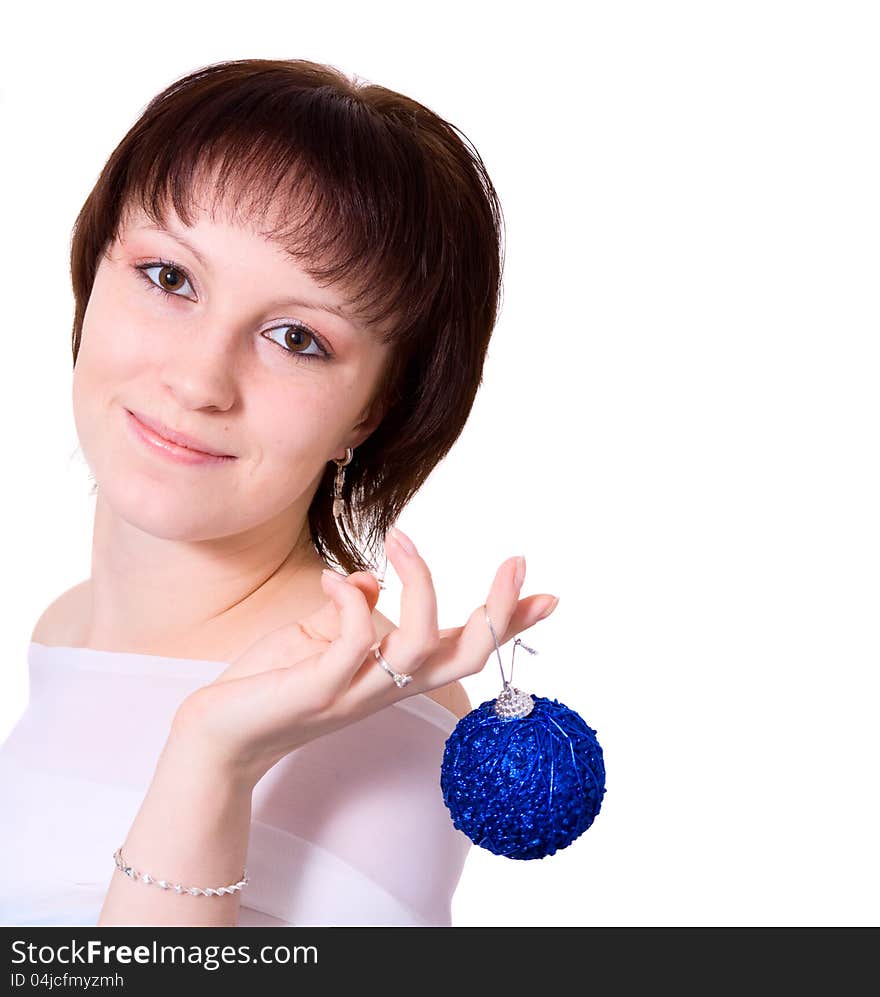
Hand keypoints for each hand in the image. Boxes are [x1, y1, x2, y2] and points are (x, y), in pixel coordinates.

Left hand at [171, 529, 558, 788]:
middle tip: (515, 562)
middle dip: (500, 609)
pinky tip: (335, 581)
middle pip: (469, 656)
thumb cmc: (274, 680)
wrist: (218, 733)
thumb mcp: (322, 634)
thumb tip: (373, 580)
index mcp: (397, 674)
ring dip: (422, 584)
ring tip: (402, 540)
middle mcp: (389, 687)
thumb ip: (357, 609)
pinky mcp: (320, 690)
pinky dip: (352, 599)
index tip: (548, 594)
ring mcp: (357, 692)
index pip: (467, 649)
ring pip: (420, 646)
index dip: (511, 624)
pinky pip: (354, 641)